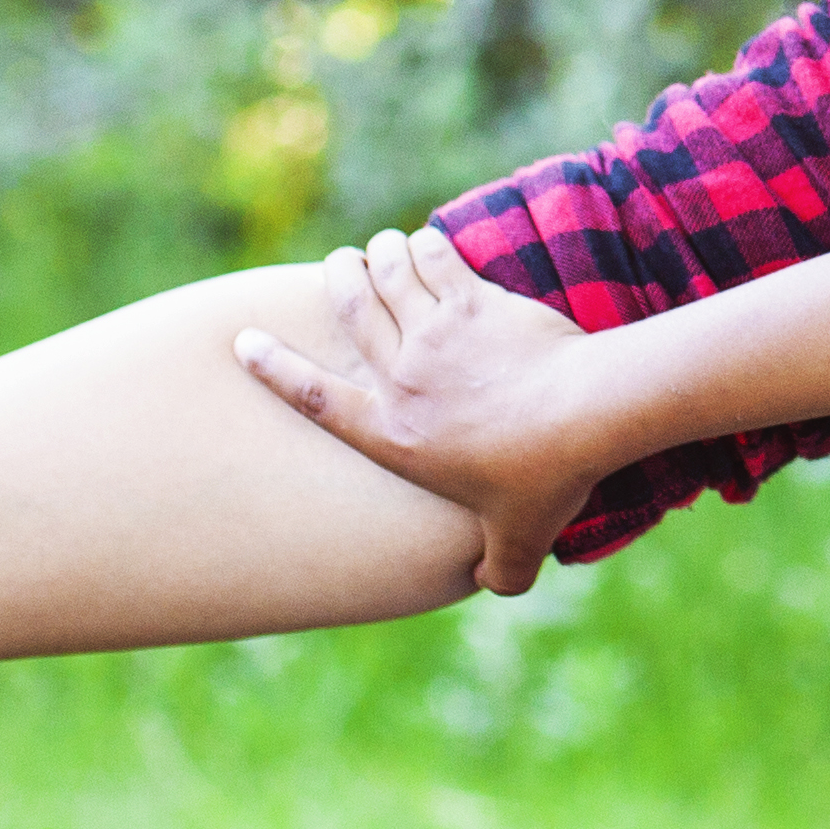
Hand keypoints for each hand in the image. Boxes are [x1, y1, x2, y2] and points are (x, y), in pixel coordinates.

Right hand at [231, 227, 617, 598]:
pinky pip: (437, 260)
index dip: (274, 367)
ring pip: (388, 274)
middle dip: (337, 280)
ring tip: (381, 247)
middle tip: (338, 265)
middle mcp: (405, 378)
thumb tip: (498, 586)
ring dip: (380, 254)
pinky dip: (427, 246)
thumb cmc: (545, 478)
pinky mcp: (477, 302)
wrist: (585, 414)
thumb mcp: (518, 540)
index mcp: (395, 435)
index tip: (244, 341)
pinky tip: (429, 242)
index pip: (315, 397)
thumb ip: (502, 567)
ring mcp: (438, 334)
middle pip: (350, 312)